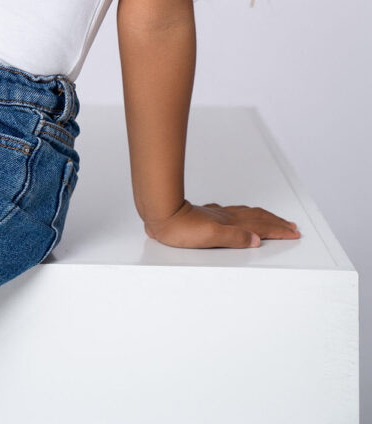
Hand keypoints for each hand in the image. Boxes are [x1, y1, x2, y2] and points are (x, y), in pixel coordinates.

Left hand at [144, 200, 301, 248]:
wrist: (161, 215)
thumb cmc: (180, 229)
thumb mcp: (210, 237)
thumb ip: (234, 238)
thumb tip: (256, 240)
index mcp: (230, 224)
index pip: (261, 227)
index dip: (278, 231)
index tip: (293, 233)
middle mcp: (226, 217)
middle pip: (258, 218)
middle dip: (277, 223)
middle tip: (292, 227)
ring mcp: (218, 215)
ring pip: (247, 215)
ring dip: (264, 218)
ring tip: (275, 220)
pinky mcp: (208, 216)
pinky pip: (235, 214)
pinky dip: (247, 216)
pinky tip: (242, 218)